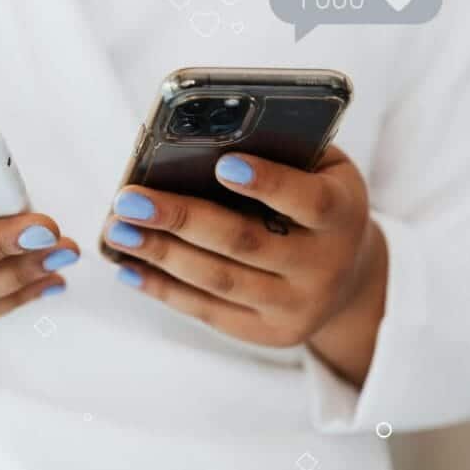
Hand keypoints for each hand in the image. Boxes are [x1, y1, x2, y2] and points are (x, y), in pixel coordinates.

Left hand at [102, 147, 387, 385]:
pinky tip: (129, 266)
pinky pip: (207, 311)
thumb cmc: (317, 199)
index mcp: (342, 215)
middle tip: (129, 199)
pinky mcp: (268, 333)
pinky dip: (163, 288)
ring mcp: (296, 307)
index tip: (223, 163)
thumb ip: (280, 151)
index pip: (308, 202)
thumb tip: (203, 136)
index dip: (268, 184)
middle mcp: (325, 267)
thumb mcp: (319, 169)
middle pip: (245, 243)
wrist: (351, 277)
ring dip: (160, 254)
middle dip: (181, 219)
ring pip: (218, 280)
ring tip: (118, 229)